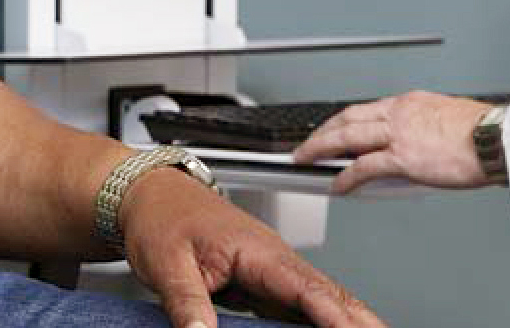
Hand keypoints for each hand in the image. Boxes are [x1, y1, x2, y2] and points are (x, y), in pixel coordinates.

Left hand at [118, 167, 386, 327]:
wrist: (151, 194)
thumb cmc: (162, 218)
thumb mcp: (168, 264)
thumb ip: (189, 304)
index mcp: (257, 248)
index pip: (304, 286)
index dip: (332, 313)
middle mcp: (271, 257)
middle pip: (325, 291)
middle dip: (359, 316)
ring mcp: (268, 269)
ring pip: (317, 297)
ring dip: (346, 316)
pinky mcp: (258, 281)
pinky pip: (297, 304)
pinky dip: (321, 317)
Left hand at [292, 92, 491, 195]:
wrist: (495, 138)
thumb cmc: (481, 132)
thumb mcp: (447, 118)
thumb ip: (425, 128)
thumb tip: (418, 143)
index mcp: (410, 102)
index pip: (367, 109)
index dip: (344, 120)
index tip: (332, 129)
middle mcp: (400, 113)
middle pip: (349, 118)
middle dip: (323, 131)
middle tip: (307, 143)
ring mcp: (399, 134)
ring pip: (347, 136)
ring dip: (321, 147)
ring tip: (305, 158)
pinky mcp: (403, 158)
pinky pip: (364, 167)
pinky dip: (346, 176)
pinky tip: (336, 186)